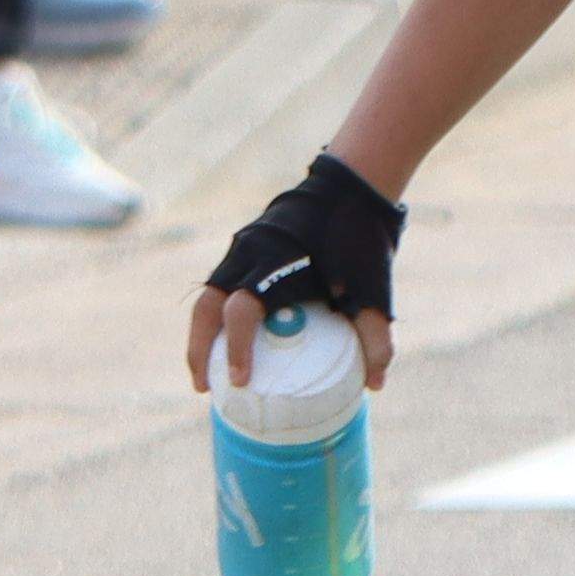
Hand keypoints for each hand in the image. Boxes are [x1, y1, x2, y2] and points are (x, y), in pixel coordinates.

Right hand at [188, 152, 407, 398]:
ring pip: (207, 295)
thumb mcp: (373, 292)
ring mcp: (243, 247)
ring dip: (201, 333)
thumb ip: (375, 337)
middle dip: (198, 349)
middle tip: (205, 387)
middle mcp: (249, 255)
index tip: (240, 381)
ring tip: (207, 370)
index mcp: (274, 266)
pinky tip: (227, 337)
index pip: (241, 312)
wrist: (350, 188)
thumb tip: (375, 383)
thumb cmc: (360, 241)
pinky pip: (221, 283)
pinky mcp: (246, 244)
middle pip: (205, 308)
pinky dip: (217, 312)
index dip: (236, 349)